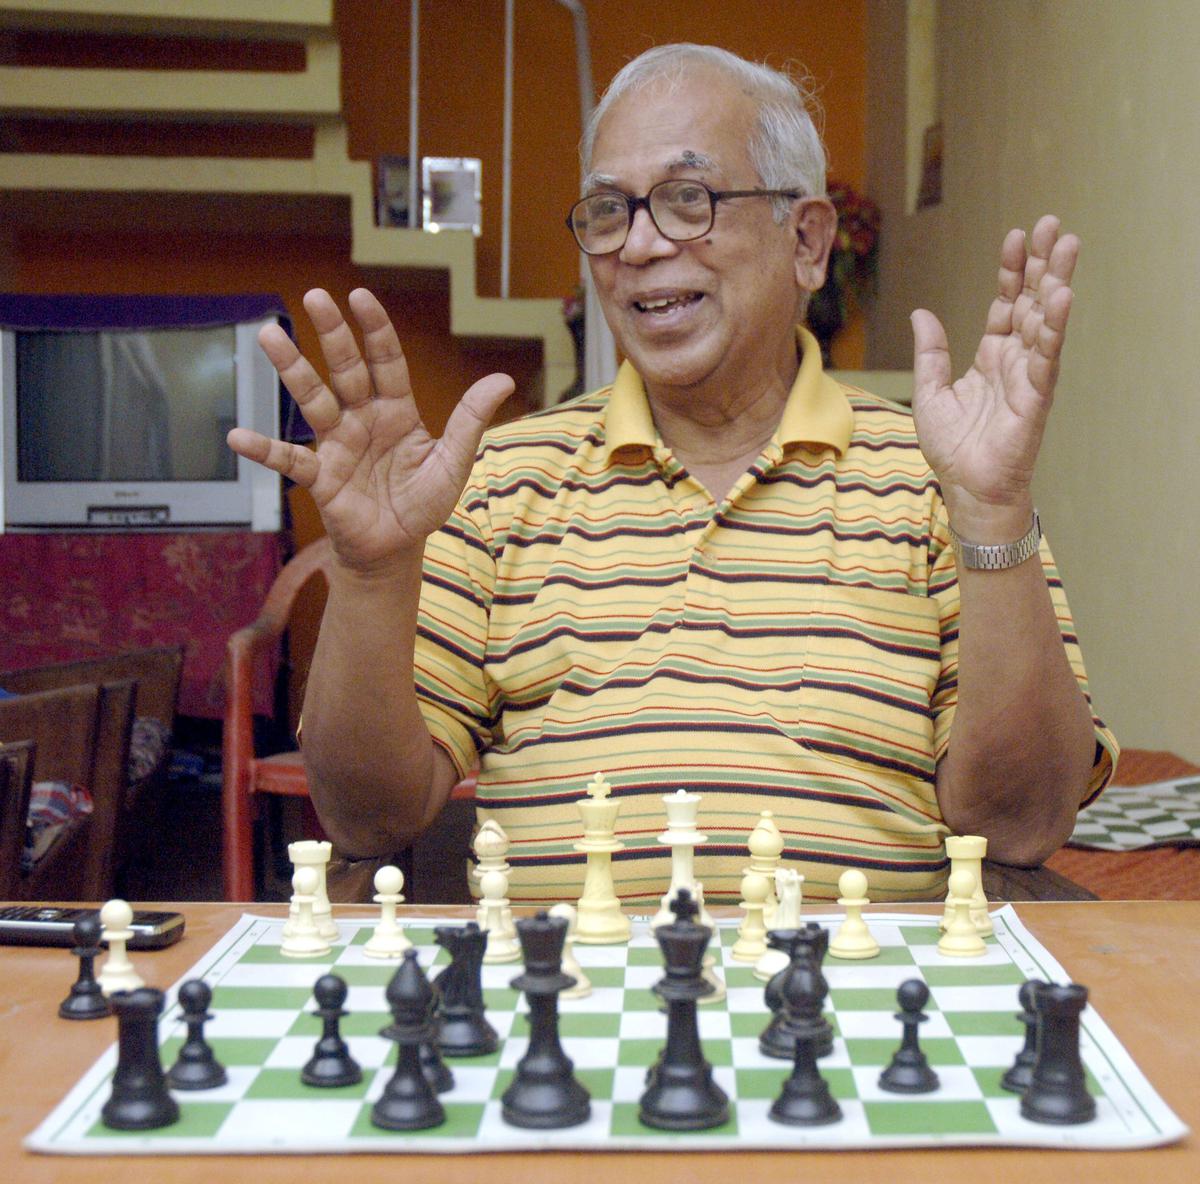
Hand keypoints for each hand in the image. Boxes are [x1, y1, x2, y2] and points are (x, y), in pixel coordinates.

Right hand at [226, 288, 513, 569]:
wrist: (397, 549)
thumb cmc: (425, 504)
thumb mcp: (453, 463)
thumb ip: (470, 421)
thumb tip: (502, 379)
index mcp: (396, 411)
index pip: (385, 361)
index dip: (374, 329)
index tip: (360, 296)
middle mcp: (363, 419)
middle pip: (345, 368)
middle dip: (331, 333)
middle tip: (314, 296)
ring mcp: (337, 444)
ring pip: (312, 399)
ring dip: (292, 369)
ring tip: (269, 334)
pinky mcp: (321, 477)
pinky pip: (289, 460)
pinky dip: (264, 449)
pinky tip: (238, 437)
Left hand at [910, 215, 1077, 536]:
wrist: (966, 487)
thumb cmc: (952, 447)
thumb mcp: (930, 391)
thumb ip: (931, 352)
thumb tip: (921, 313)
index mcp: (992, 356)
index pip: (1006, 303)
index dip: (1012, 271)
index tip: (1017, 236)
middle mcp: (1015, 360)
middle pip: (1033, 301)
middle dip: (1042, 264)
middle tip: (1054, 224)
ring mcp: (1029, 375)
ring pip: (1045, 320)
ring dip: (1056, 282)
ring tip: (1066, 246)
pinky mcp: (1036, 396)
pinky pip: (1046, 356)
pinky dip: (1054, 326)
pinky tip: (1060, 296)